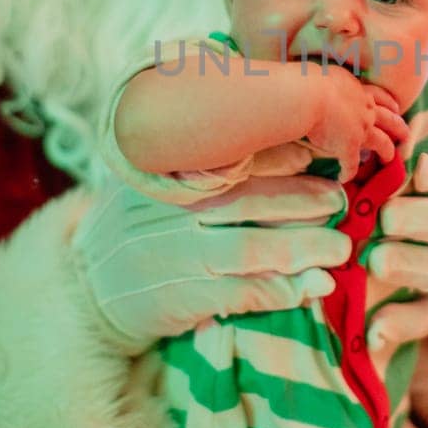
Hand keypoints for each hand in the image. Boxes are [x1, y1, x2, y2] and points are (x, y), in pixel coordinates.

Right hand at [71, 175, 350, 355]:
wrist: (84, 289)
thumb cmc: (131, 227)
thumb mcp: (145, 180)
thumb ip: (192, 158)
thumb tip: (261, 131)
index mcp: (167, 176)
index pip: (231, 161)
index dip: (280, 158)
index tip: (317, 157)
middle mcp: (173, 211)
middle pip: (249, 201)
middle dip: (304, 200)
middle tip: (343, 201)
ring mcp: (178, 255)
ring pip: (251, 249)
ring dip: (302, 249)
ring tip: (340, 249)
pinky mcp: (183, 297)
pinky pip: (241, 293)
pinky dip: (279, 291)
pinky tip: (310, 286)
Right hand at [305, 73, 408, 179]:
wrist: (310, 96)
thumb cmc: (316, 81)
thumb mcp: (335, 74)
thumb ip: (341, 81)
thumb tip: (335, 80)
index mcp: (362, 93)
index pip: (382, 97)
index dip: (391, 104)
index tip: (397, 108)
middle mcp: (367, 112)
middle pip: (390, 120)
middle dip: (400, 128)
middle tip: (406, 135)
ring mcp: (361, 131)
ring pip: (382, 143)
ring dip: (387, 152)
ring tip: (388, 159)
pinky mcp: (349, 147)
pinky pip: (351, 164)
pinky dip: (348, 172)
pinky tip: (344, 178)